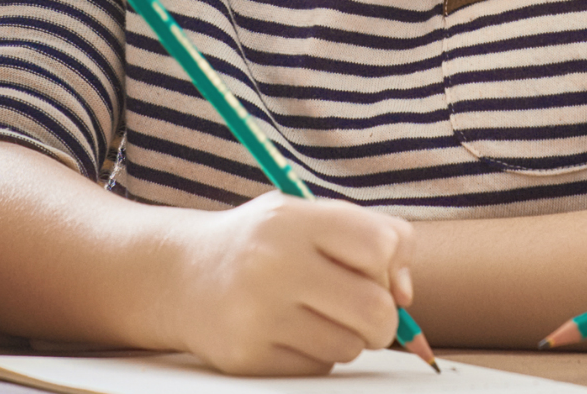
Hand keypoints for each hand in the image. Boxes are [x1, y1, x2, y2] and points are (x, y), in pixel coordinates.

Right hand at [159, 192, 414, 376]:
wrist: (180, 275)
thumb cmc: (262, 244)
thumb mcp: (307, 217)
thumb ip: (369, 236)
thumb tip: (406, 296)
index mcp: (293, 219)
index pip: (382, 245)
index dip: (388, 265)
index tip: (372, 271)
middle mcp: (273, 264)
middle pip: (375, 309)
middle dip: (382, 319)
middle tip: (364, 312)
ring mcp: (257, 313)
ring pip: (350, 346)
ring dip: (346, 338)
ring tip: (315, 316)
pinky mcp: (247, 356)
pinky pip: (317, 368)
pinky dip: (315, 356)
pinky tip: (288, 332)